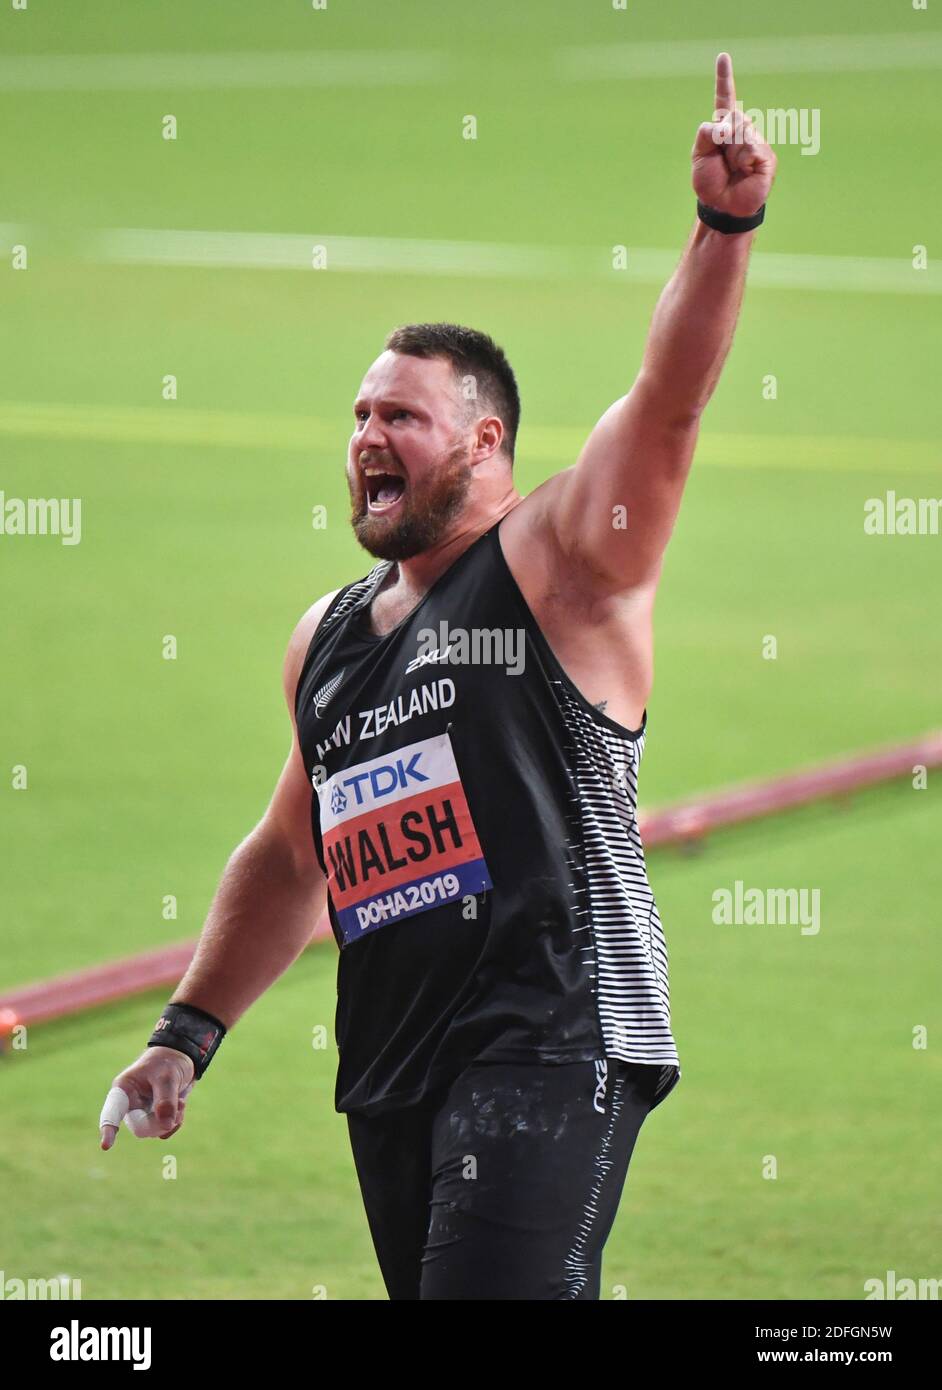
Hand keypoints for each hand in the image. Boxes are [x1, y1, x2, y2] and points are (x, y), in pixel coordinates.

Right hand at [99, 1046, 195, 1149]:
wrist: (181, 1059)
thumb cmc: (168, 1062)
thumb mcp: (168, 1076)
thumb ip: (166, 1100)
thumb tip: (166, 1127)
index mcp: (124, 1089)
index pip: (112, 1112)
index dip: (108, 1129)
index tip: (106, 1146)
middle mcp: (129, 1104)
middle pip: (139, 1128)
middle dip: (160, 1122)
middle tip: (179, 1105)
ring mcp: (141, 1112)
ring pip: (152, 1131)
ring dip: (171, 1120)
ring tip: (180, 1101)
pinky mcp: (154, 1118)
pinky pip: (163, 1131)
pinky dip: (175, 1122)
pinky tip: (180, 1107)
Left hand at [692, 53, 776, 217]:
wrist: (721, 206)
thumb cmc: (711, 182)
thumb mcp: (699, 155)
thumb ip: (706, 134)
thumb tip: (725, 124)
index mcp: (724, 128)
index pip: (725, 99)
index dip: (724, 79)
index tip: (722, 57)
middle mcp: (742, 131)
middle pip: (734, 116)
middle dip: (723, 137)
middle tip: (723, 158)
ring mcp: (756, 142)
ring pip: (743, 130)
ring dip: (733, 151)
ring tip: (733, 168)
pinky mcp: (766, 157)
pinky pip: (752, 148)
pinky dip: (743, 160)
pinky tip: (744, 171)